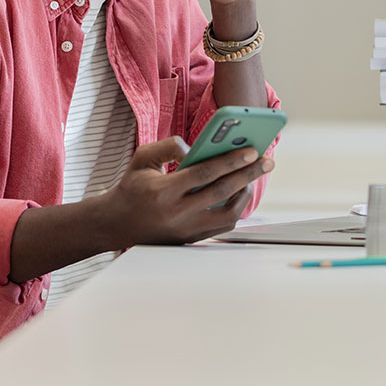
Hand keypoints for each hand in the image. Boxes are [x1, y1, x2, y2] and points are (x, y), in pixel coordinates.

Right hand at [98, 136, 274, 247]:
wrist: (117, 224)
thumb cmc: (132, 187)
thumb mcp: (142, 158)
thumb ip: (168, 146)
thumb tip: (196, 147)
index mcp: (164, 192)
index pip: (204, 174)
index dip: (230, 161)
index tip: (252, 150)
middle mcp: (178, 214)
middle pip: (222, 192)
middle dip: (248, 174)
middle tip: (267, 160)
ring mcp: (187, 230)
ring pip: (228, 214)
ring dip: (245, 193)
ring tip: (253, 175)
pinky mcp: (192, 239)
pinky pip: (222, 225)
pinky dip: (235, 208)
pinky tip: (240, 192)